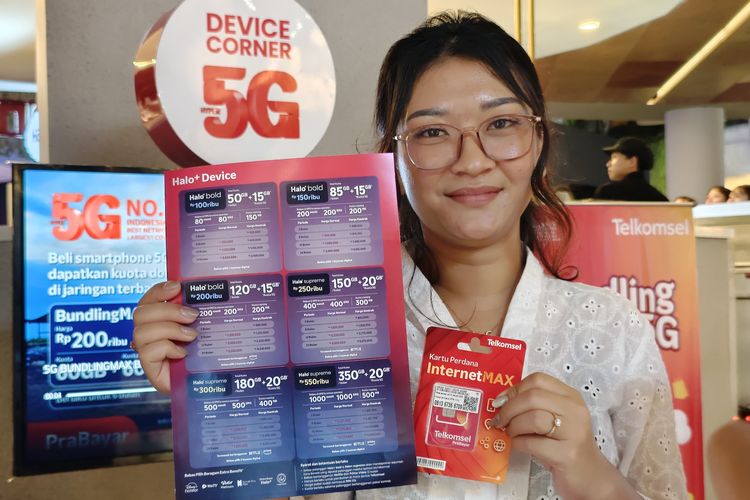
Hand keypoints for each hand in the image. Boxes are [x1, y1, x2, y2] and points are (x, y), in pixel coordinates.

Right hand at [131, 281, 198, 392]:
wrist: (209, 386)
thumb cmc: (206, 355)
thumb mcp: (203, 329)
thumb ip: (197, 313)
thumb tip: (203, 293)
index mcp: (159, 321)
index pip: (149, 300)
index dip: (158, 291)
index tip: (177, 286)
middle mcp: (149, 335)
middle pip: (141, 313)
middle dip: (168, 310)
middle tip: (192, 316)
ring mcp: (147, 352)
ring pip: (142, 332)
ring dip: (169, 329)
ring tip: (191, 336)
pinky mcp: (150, 369)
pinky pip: (148, 351)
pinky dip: (167, 347)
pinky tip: (183, 353)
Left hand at [492, 372, 638, 498]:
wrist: (589, 475)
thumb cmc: (564, 444)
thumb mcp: (554, 418)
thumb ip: (534, 405)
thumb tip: (501, 400)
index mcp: (570, 396)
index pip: (538, 380)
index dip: (515, 389)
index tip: (502, 401)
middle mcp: (575, 410)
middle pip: (533, 397)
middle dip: (509, 408)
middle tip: (500, 420)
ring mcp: (574, 432)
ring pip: (533, 418)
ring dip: (514, 426)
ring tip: (511, 433)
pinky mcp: (567, 454)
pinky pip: (532, 443)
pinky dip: (518, 443)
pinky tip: (518, 446)